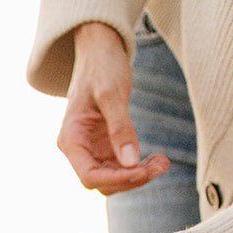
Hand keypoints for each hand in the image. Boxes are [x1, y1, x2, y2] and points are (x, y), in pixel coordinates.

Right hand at [60, 23, 168, 193]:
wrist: (100, 50)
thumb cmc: (102, 67)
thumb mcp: (112, 94)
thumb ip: (121, 128)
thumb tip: (131, 162)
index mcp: (70, 139)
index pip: (89, 176)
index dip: (116, 179)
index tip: (143, 170)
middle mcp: (77, 150)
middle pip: (103, 182)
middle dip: (131, 178)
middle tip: (161, 163)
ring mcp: (91, 150)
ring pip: (113, 179)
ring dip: (138, 175)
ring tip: (162, 161)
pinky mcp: (104, 147)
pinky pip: (120, 168)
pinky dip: (138, 167)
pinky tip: (156, 158)